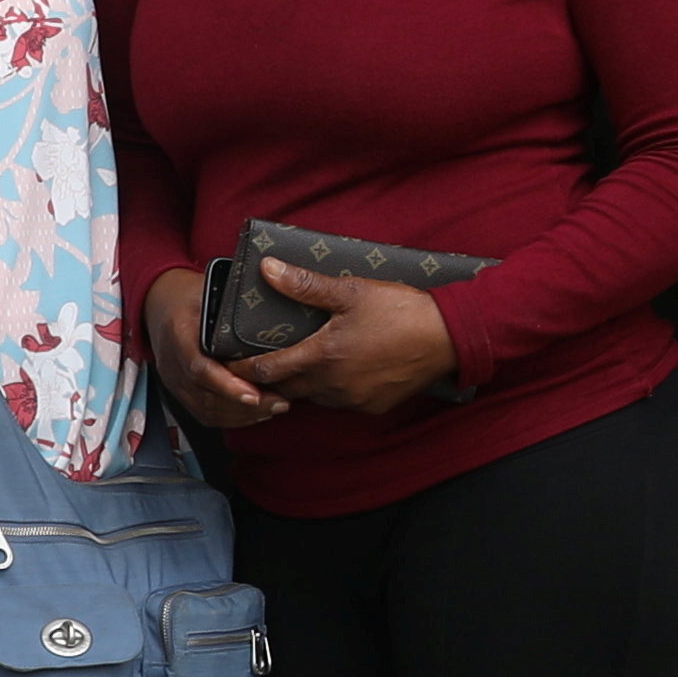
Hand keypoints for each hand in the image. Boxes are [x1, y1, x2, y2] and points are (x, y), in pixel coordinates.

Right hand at [143, 267, 284, 431]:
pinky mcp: (179, 392)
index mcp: (178, 333)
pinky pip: (204, 414)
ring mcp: (173, 380)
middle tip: (279, 402)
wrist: (161, 305)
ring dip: (243, 415)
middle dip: (245, 406)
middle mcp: (172, 362)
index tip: (255, 394)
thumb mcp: (210, 292)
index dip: (227, 386)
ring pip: (206, 410)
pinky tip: (257, 413)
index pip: (200, 368)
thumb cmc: (190, 297)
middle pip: (206, 396)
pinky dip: (232, 418)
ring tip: (275, 407)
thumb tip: (276, 297)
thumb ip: (234, 303)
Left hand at [228, 257, 463, 413]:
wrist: (450, 337)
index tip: (227, 364)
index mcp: (322, 356)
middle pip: (286, 390)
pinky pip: (341, 402)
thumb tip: (267, 269)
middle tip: (259, 366)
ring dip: (303, 385)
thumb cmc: (402, 310)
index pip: (267, 370)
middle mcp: (333, 385)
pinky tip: (341, 371)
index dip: (243, 369)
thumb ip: (305, 285)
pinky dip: (333, 390)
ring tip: (301, 364)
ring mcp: (354, 400)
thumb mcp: (351, 290)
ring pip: (314, 398)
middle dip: (270, 380)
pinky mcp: (374, 406)